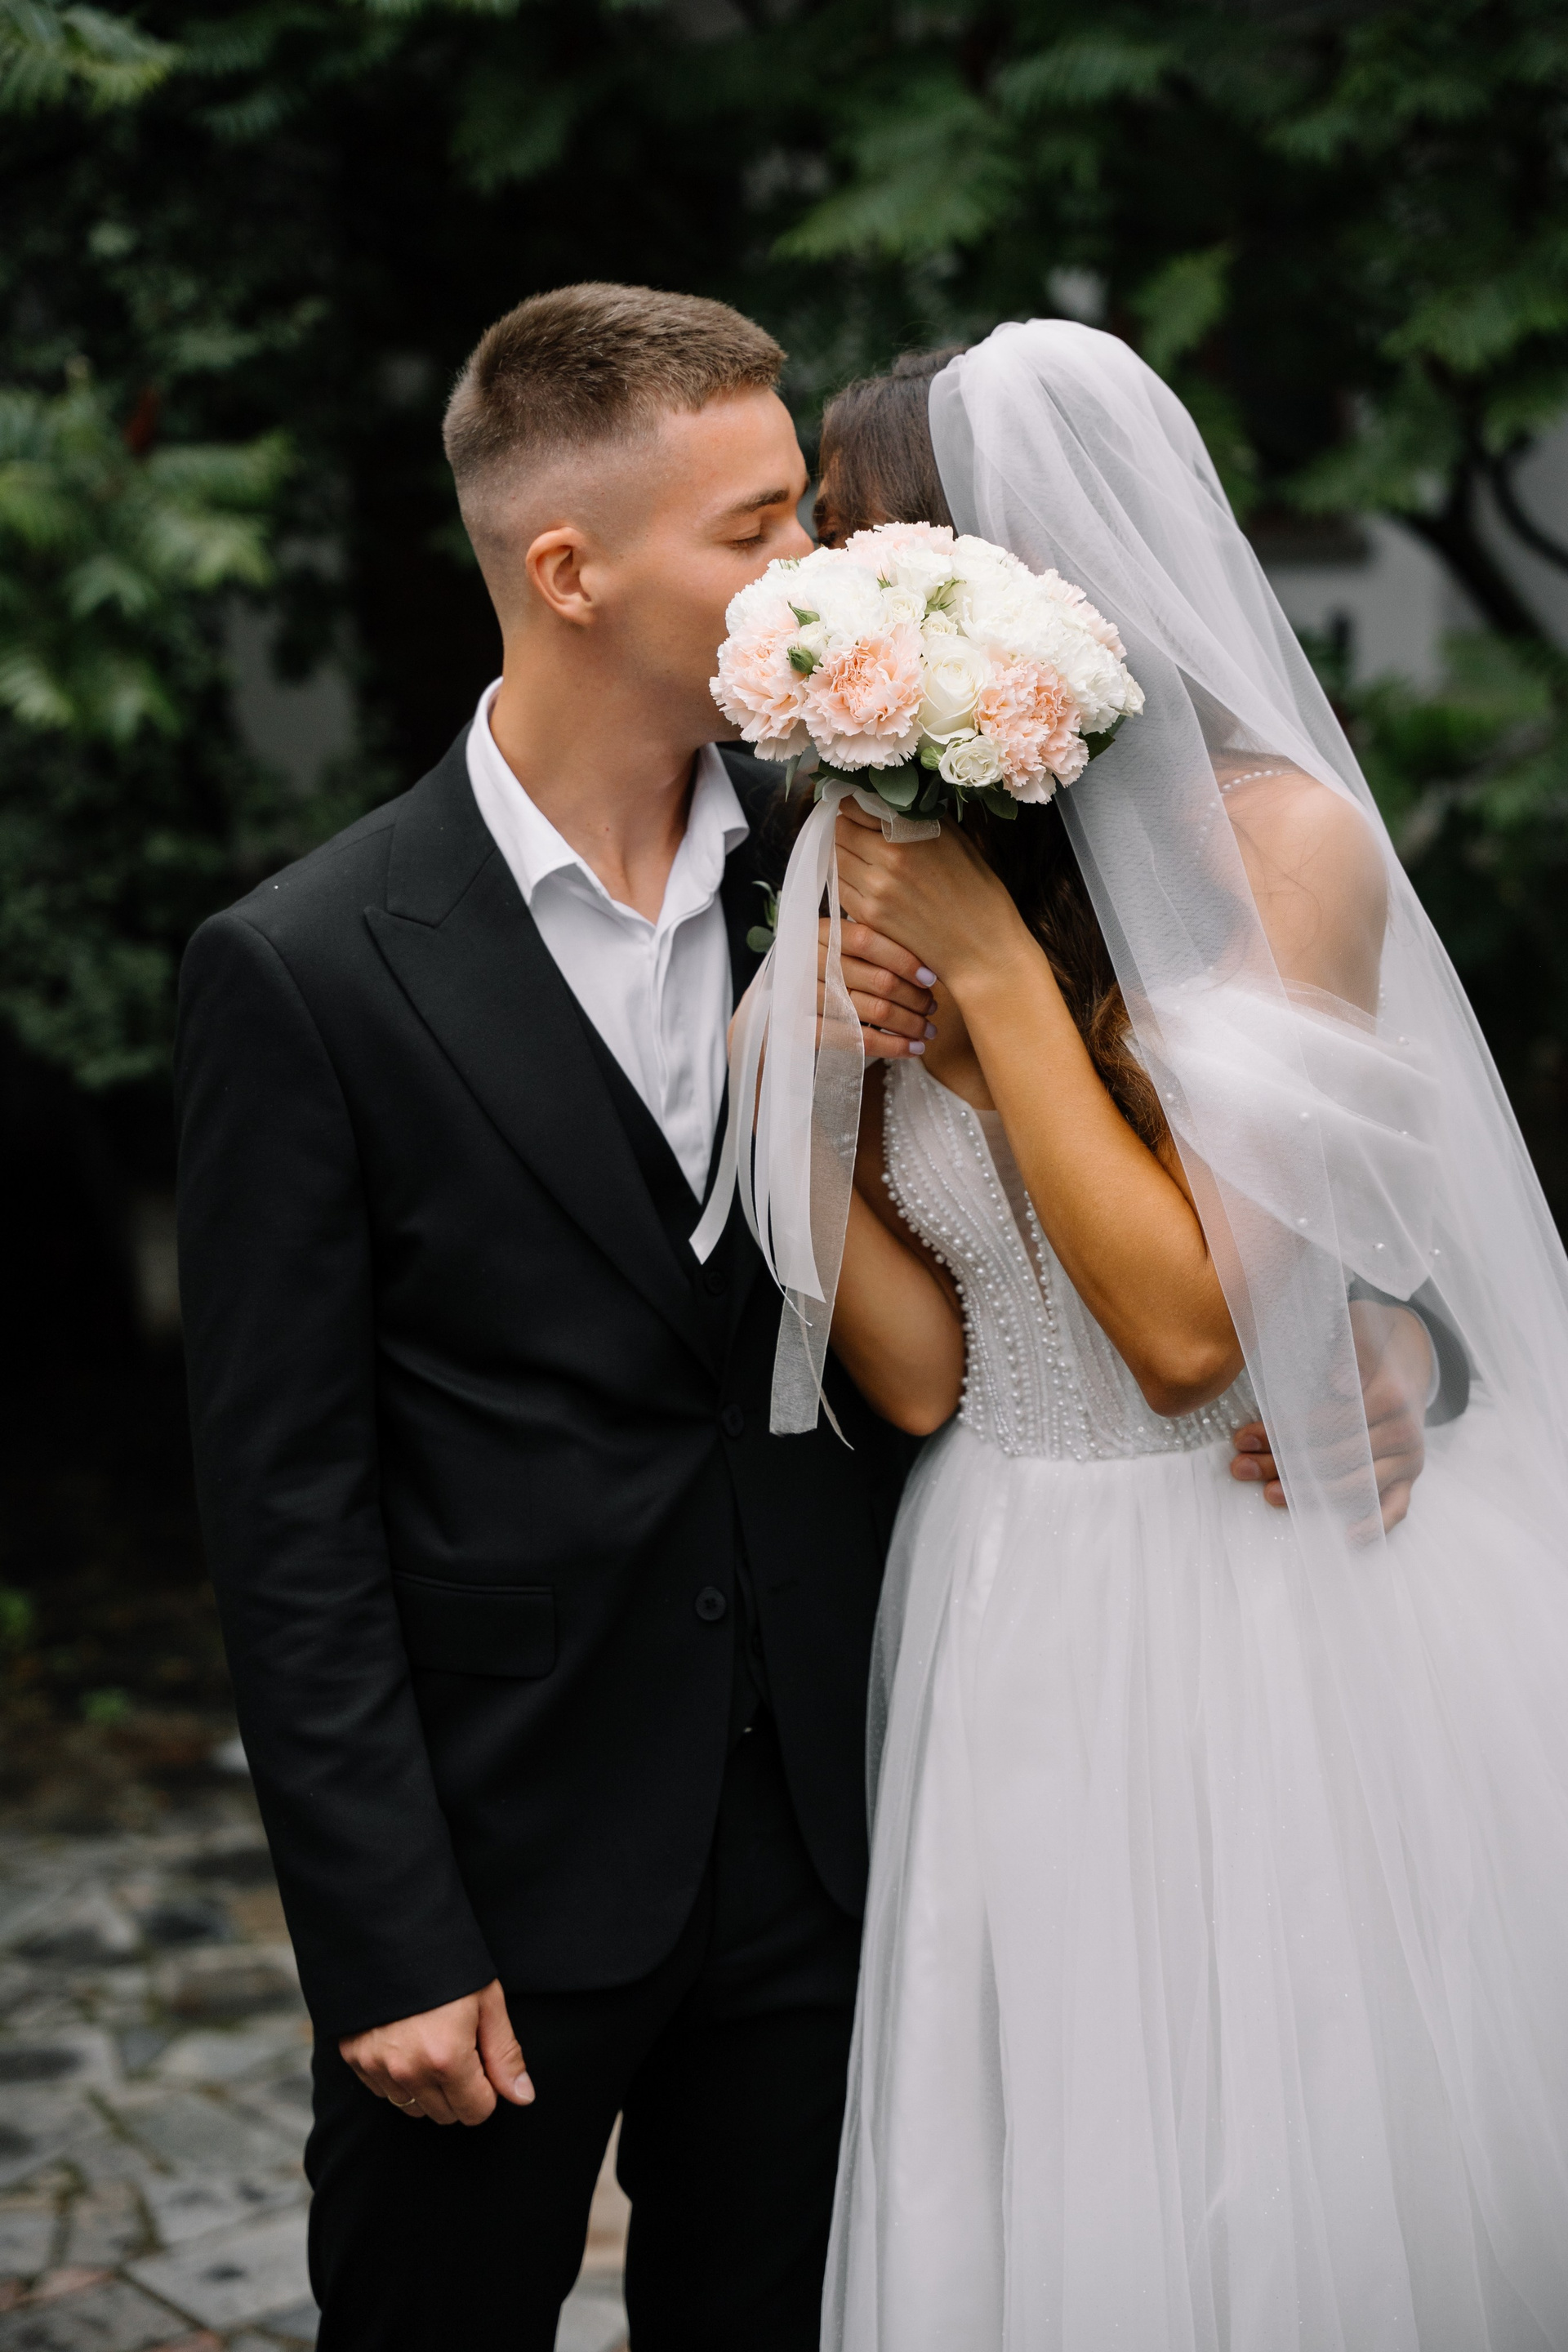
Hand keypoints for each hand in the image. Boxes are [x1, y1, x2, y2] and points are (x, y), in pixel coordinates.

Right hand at [338, 1979, 533, 2126]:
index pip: (476, 2112)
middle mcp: (408, 2071)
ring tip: (432, 2043)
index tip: (483, 2060)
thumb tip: (523, 2096)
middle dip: (460, 2091)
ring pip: (412, 2107)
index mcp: (447, 2058)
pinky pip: (383, 2090)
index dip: (488, 2089)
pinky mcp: (354, 2057)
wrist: (390, 1929)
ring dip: (427, 2087)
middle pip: (445, 2114)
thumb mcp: (486, 2001)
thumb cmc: (447, 1961)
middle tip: (460, 2047)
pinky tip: (405, 2041)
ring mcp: (376, 2066)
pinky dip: (398, 2077)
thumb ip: (505, 2054)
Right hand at [818, 916, 936, 1059]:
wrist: (778, 1002)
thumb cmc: (825, 967)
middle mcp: (811, 962)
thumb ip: (872, 939)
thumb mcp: (839, 942)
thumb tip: (928, 953)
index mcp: (820, 933)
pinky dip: (892, 1046)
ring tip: (928, 1029)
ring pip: (876, 1011)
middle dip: (916, 997)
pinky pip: (860, 1040)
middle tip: (933, 1006)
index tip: (931, 977)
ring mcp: (807, 997)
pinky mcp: (807, 1029)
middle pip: (879, 980)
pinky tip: (913, 1049)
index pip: (867, 941)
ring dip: (911, 1023)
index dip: (904, 960)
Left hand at [832, 800, 1024, 997]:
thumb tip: (889, 803)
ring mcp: (875, 890)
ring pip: (836, 860)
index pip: (855, 807)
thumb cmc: (977, 893)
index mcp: (911, 833)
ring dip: (845, 855)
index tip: (861, 810)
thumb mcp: (955, 841)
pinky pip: (840, 889)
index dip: (855, 807)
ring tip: (863, 858)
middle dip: (848, 829)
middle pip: (840, 832)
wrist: (982, 948)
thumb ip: (917, 819)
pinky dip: (848, 881)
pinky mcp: (869, 917)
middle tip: (860, 833)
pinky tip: (867, 883)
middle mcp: (888, 858)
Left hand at [1230, 1300, 1433, 1532]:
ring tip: (1266, 1492)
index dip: (1283, 1433)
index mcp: (1391, 1394)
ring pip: (1355, 1486)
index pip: (1329, 1423)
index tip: (1243, 1436)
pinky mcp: (1410, 1477)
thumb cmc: (1370, 1341)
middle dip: (1282, 1463)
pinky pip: (1396, 1507)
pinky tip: (1348, 1536)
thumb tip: (1337, 1384)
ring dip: (1309, 1494)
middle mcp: (1404, 1432)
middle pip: (1336, 1458)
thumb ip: (1348, 1352)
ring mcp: (1410, 1458)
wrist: (1411, 1353)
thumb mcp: (1356, 1328)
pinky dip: (1375, 1525)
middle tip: (1239, 1465)